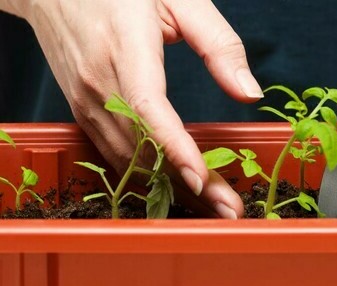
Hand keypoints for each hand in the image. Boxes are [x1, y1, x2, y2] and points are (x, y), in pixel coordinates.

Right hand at [18, 0, 263, 217]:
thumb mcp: (181, 0)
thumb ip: (219, 45)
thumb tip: (249, 93)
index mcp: (125, 48)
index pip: (148, 108)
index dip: (174, 147)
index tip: (202, 179)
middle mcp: (100, 83)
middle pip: (145, 147)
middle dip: (190, 184)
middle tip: (230, 210)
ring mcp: (87, 102)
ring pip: (130, 159)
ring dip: (172, 189)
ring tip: (213, 209)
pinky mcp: (84, 112)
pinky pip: (116, 154)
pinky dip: (147, 177)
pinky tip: (176, 192)